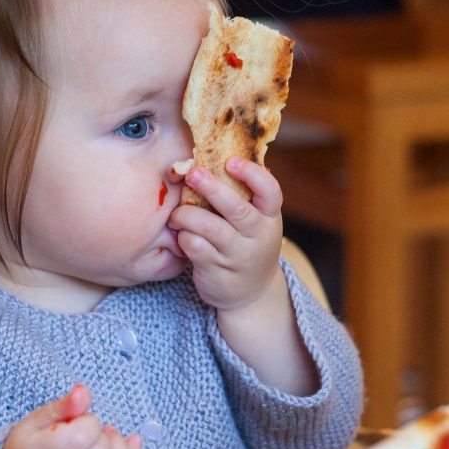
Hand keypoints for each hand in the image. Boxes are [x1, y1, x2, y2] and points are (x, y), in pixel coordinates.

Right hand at [2, 384, 141, 448]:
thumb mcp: (36, 423)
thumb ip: (62, 406)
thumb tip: (84, 392)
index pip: (83, 436)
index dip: (89, 422)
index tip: (79, 422)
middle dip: (105, 436)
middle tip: (93, 432)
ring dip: (120, 448)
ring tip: (106, 440)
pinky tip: (129, 447)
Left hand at [169, 156, 283, 311]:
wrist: (252, 293)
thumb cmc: (248, 243)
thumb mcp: (257, 222)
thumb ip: (244, 196)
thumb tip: (218, 154)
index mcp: (270, 217)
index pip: (270, 192)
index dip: (252, 175)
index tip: (230, 162)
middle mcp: (258, 236)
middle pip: (237, 209)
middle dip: (213, 189)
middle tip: (193, 174)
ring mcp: (238, 256)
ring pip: (211, 229)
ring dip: (188, 215)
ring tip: (177, 213)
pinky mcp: (218, 271)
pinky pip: (195, 248)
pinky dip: (184, 238)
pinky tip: (181, 235)